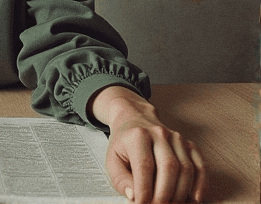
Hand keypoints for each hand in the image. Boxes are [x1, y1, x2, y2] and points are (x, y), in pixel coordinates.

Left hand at [90, 86, 206, 202]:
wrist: (134, 118)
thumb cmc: (124, 143)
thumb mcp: (112, 159)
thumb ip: (120, 180)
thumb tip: (134, 196)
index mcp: (137, 135)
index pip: (144, 166)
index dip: (145, 190)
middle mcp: (159, 134)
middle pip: (169, 168)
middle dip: (164, 195)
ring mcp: (176, 138)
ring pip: (186, 169)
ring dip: (180, 193)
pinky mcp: (189, 144)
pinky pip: (200, 166)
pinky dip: (201, 185)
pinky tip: (194, 199)